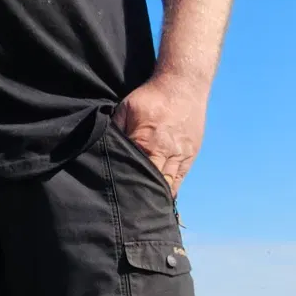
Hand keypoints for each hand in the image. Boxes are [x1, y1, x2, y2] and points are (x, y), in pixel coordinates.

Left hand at [112, 75, 209, 197]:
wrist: (183, 83)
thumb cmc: (150, 95)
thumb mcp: (125, 109)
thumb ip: (116, 131)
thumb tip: (104, 149)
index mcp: (145, 142)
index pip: (133, 173)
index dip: (127, 188)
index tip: (119, 201)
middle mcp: (165, 152)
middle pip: (153, 184)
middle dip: (142, 197)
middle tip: (131, 212)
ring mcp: (181, 154)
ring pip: (168, 184)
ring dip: (157, 195)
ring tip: (145, 209)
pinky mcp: (191, 152)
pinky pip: (180, 177)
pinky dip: (171, 187)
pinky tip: (161, 196)